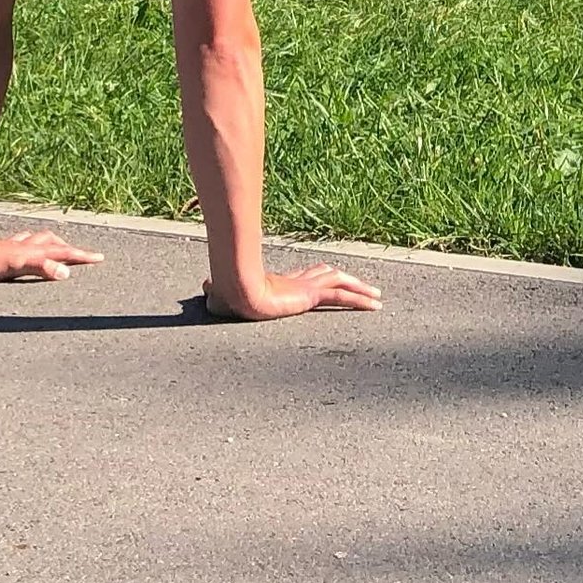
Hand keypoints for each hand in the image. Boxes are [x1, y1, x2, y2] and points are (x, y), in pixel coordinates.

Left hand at [0, 228, 103, 282]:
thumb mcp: (15, 267)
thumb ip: (40, 267)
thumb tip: (66, 272)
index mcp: (32, 251)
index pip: (63, 253)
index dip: (81, 256)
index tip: (99, 258)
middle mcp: (26, 246)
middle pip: (55, 243)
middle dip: (71, 248)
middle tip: (85, 254)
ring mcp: (14, 246)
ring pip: (40, 240)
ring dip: (54, 243)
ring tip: (61, 246)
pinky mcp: (3, 249)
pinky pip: (25, 242)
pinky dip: (33, 243)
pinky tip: (27, 244)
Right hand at [207, 263, 384, 320]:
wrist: (234, 290)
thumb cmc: (227, 292)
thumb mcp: (225, 293)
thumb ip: (217, 291)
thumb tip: (204, 285)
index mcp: (281, 283)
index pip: (307, 277)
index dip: (321, 277)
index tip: (333, 278)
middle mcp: (297, 282)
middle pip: (329, 277)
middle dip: (348, 281)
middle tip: (364, 287)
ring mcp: (306, 287)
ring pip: (342, 284)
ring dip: (361, 291)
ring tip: (378, 298)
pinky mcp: (311, 296)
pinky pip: (342, 298)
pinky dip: (361, 300)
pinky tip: (375, 305)